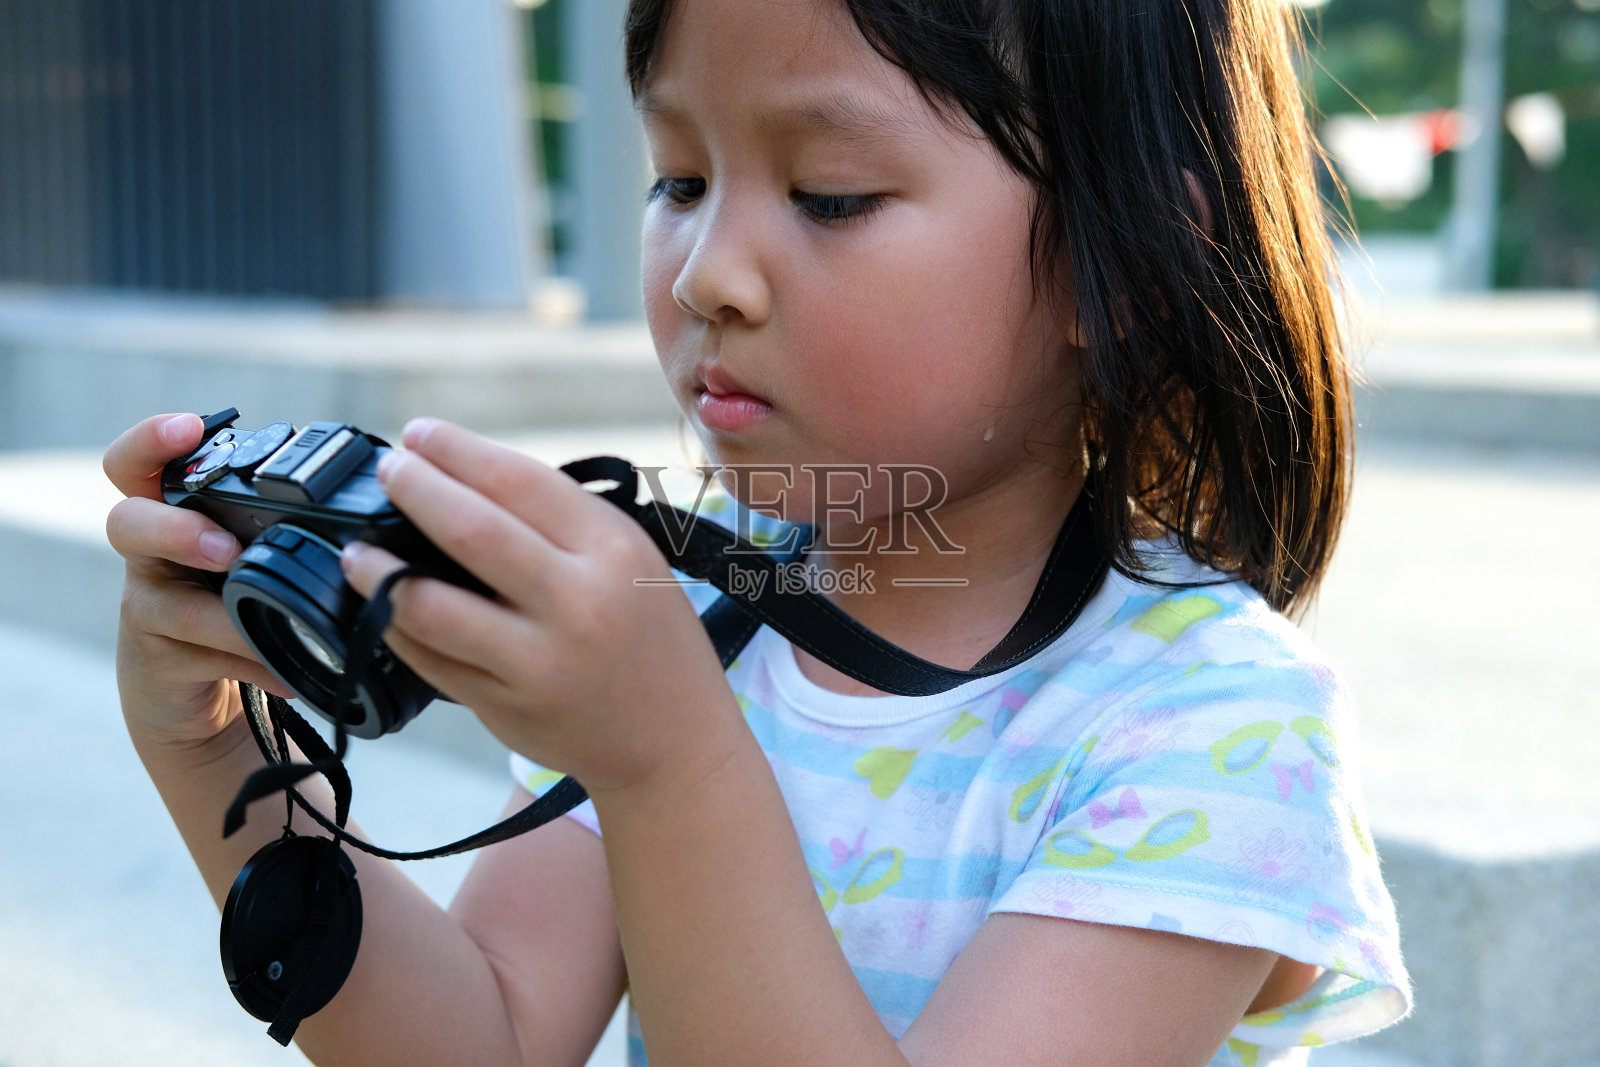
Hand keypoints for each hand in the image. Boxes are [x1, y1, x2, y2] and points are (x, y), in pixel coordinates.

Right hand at [104, 413, 293, 747]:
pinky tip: (284, 672)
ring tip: (262, 619)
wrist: (205, 701)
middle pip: (126, 523)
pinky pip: (202, 658)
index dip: (152, 440)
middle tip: (225, 549)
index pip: (137, 463)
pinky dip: (250, 662)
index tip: (189, 428)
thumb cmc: (237, 605)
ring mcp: (148, 609)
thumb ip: (284, 531)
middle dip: (175, 531)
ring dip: (225, 614)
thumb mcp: (256, 558)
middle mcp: (151, 555)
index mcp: (178, 515)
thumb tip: (374, 524)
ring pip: (171, 605)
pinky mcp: (157, 662)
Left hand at [339, 418, 743, 795]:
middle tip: (388, 469)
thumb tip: (465, 482)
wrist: (676, 741)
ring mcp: (538, 661)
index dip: (457, 451)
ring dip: (378, 570)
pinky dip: (396, 626)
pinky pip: (430, 660)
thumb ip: (562, 525)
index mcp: (613, 552)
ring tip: (357, 549)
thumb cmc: (650, 637)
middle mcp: (577, 603)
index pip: (519, 481)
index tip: (419, 435)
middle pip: (471, 531)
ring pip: (431, 606)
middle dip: (415, 489)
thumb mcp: (633, 561)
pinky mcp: (506, 708)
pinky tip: (382, 604)